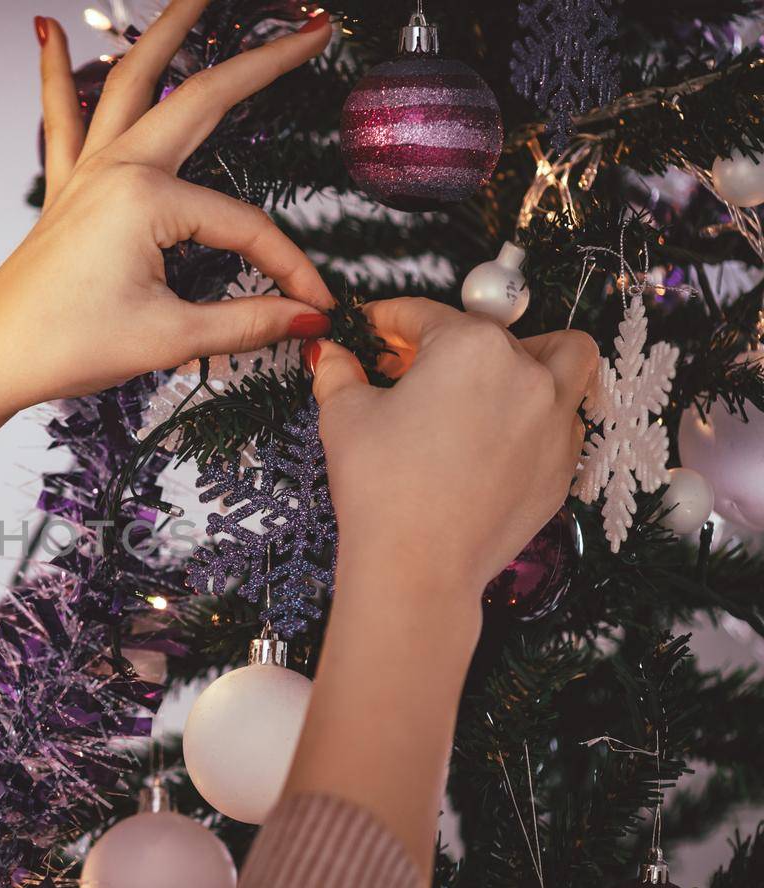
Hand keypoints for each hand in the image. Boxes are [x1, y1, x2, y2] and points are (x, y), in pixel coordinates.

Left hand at [0, 1, 335, 423]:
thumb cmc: (64, 346)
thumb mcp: (169, 338)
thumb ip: (247, 321)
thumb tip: (306, 318)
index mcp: (146, 201)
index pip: (244, 226)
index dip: (286, 267)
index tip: (314, 303)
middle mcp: (116, 170)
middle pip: (202, 99)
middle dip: (261, 62)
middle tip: (305, 31)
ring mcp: (86, 172)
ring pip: (132, 81)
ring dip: (166, 30)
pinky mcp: (64, 188)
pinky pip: (63, 114)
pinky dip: (57, 70)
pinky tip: (47, 31)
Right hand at [308, 298, 597, 601]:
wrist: (417, 568)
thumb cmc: (381, 489)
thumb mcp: (344, 416)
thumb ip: (339, 371)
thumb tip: (329, 353)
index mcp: (470, 347)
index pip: (424, 313)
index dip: (388, 320)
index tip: (372, 330)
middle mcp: (524, 373)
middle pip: (488, 332)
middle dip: (445, 343)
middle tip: (408, 369)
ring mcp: (554, 420)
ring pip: (566, 358)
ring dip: (531, 353)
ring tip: (493, 375)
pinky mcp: (561, 465)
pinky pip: (565, 417)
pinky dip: (538, 411)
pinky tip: (496, 433)